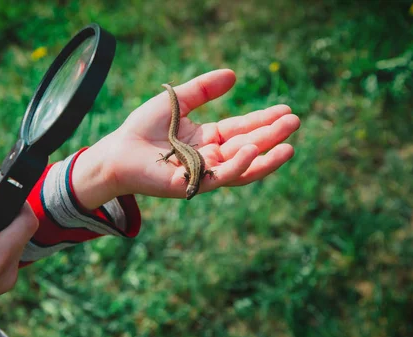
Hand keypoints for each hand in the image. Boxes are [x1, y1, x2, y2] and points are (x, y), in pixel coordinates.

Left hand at [72, 69, 299, 207]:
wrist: (118, 150)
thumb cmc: (144, 127)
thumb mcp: (179, 101)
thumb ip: (204, 89)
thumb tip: (233, 75)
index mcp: (209, 139)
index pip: (242, 130)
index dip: (264, 121)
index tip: (286, 111)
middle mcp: (211, 158)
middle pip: (248, 147)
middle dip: (271, 136)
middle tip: (294, 122)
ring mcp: (204, 173)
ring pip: (242, 167)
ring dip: (265, 157)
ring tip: (288, 145)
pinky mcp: (193, 184)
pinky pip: (221, 177)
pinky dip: (238, 165)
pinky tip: (252, 150)